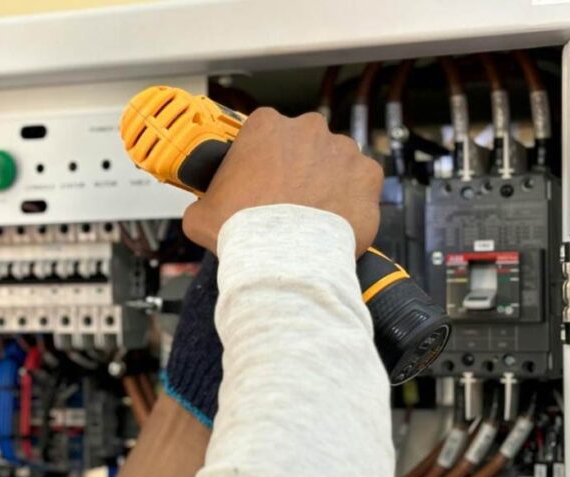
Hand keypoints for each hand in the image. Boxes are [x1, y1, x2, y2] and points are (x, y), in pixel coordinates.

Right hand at [182, 109, 382, 255]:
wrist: (283, 257)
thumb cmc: (243, 229)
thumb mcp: (201, 213)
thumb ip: (205, 201)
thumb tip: (204, 210)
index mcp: (265, 126)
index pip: (264, 133)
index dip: (261, 159)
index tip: (259, 180)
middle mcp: (307, 128)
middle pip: (302, 144)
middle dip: (296, 167)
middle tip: (285, 200)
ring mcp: (343, 149)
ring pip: (334, 162)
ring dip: (325, 181)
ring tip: (311, 214)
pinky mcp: (368, 175)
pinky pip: (361, 183)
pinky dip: (352, 199)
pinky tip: (335, 220)